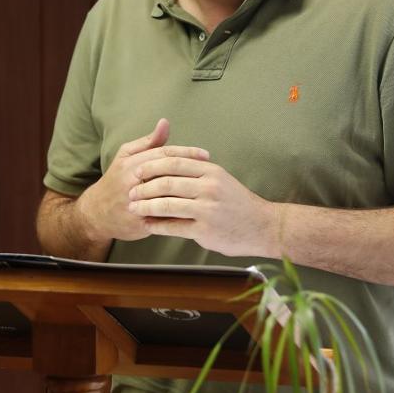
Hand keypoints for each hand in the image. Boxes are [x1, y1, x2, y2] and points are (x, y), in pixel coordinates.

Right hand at [76, 119, 210, 243]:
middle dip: (192, 171)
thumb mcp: (127, 156)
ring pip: (168, 196)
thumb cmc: (116, 180)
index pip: (164, 154)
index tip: (205, 154)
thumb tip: (165, 123)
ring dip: (190, 192)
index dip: (186, 153)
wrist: (97, 214)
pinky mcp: (140, 222)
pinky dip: (182, 213)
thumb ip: (148, 142)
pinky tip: (198, 209)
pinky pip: (166, 218)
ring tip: (207, 189)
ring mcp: (136, 203)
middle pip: (169, 173)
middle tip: (212, 170)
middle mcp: (132, 182)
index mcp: (131, 163)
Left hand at [127, 155, 278, 257]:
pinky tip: (147, 225)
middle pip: (167, 182)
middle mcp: (209, 187)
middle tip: (130, 190)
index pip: (174, 162)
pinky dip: (157, 225)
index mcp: (211, 171)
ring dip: (146, 206)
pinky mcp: (204, 230)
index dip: (152, 165)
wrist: (263, 226)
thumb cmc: (238, 203)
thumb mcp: (221, 179)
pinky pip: (173, 227)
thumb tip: (169, 164)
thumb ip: (198, 171)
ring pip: (167, 204)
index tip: (137, 170)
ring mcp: (207, 209)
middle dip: (144, 186)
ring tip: (134, 208)